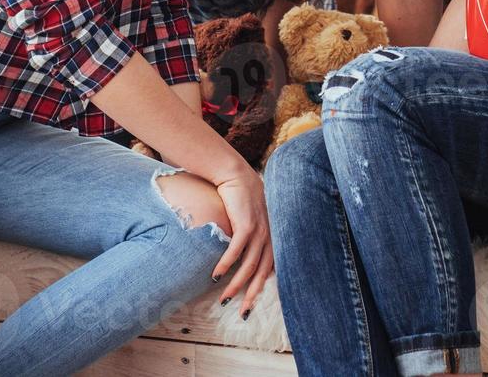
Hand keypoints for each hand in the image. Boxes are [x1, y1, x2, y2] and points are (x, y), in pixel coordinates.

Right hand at [210, 165, 274, 317]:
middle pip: (263, 272)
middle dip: (252, 295)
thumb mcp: (249, 217)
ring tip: (225, 298)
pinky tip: (216, 275)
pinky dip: (226, 265)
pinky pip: (236, 251)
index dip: (261, 288)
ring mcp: (259, 230)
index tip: (250, 304)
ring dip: (236, 284)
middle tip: (242, 314)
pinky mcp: (246, 224)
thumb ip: (249, 234)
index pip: (270, 268)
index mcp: (271, 235)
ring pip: (250, 266)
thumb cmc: (238, 195)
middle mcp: (269, 235)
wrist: (233, 173)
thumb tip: (238, 254)